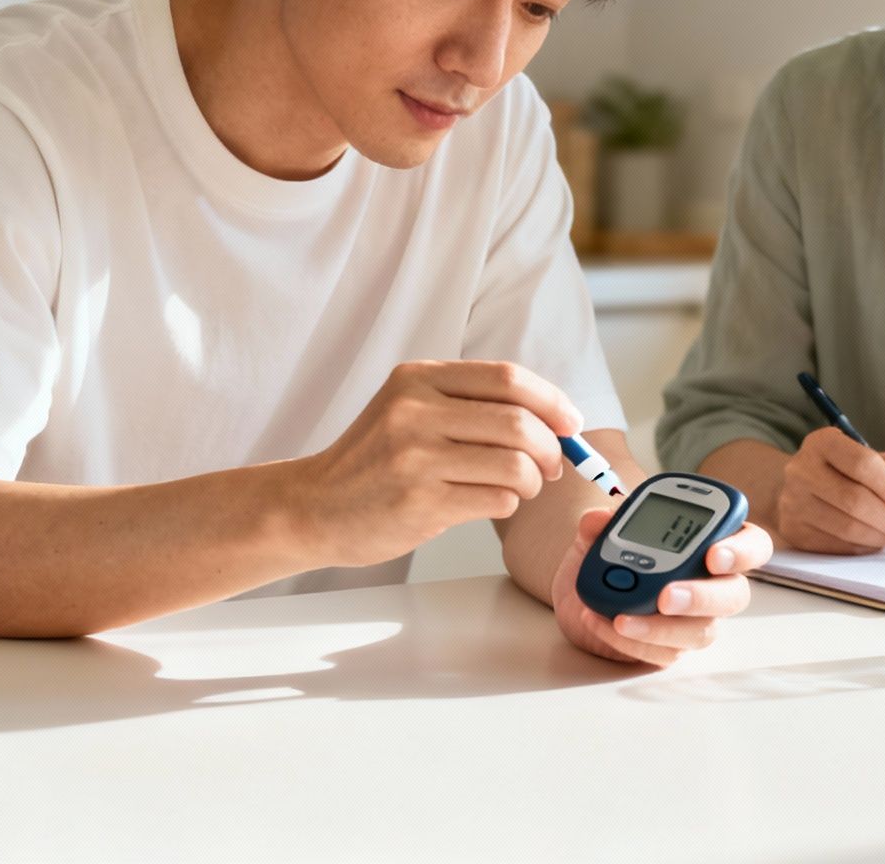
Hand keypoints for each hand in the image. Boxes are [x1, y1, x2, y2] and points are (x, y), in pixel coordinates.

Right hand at [296, 361, 580, 568]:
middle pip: (519, 422)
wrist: (314, 506)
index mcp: (418, 378)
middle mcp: (415, 411)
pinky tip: (489, 501)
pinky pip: (496, 499)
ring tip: (521, 486)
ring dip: (532, 481)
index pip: (508, 379)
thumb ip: (468, 403)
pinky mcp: (420, 501)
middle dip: (552, 447)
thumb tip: (553, 416)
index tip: (570, 423)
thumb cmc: (374, 461)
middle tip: (553, 464)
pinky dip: (507, 503)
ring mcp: (415, 457)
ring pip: (514, 464)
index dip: (552, 401)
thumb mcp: (408, 408)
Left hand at [550, 507, 772, 665]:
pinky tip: (604, 625)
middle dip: (702, 596)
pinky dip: (631, 642)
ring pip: (701, 632)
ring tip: (623, 620)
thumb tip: (597, 519)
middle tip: (667, 597)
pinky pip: (663, 653)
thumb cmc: (608, 555)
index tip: (714, 555)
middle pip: (734, 595)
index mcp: (712, 542)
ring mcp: (696, 619)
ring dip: (662, 628)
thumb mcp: (599, 533)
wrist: (581, 593)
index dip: (743, 551)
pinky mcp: (671, 647)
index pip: (753, 544)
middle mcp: (714, 583)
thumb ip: (600, 523)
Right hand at [775, 426, 884, 553]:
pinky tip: (873, 539)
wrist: (819, 491)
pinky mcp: (792, 529)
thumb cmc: (863, 476)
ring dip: (879, 536)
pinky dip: (863, 547)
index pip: (862, 463)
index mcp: (824, 442)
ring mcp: (792, 501)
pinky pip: (835, 546)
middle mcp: (800, 468)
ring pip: (845, 526)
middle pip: (853, 499)